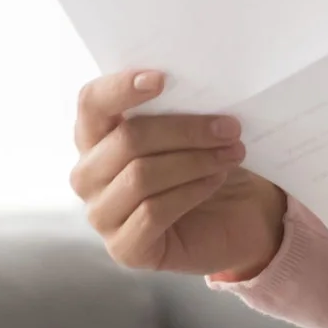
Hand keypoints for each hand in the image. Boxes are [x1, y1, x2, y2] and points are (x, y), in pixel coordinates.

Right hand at [70, 69, 286, 279]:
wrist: (239, 217)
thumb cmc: (207, 164)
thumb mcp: (193, 130)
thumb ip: (179, 106)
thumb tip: (194, 82)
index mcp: (96, 136)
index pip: (92, 103)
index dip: (121, 88)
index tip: (162, 79)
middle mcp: (88, 175)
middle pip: (126, 139)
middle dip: (184, 129)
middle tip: (229, 126)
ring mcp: (102, 215)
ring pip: (141, 176)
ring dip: (195, 160)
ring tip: (232, 152)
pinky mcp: (124, 248)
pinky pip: (154, 211)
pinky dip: (191, 191)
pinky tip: (216, 180)